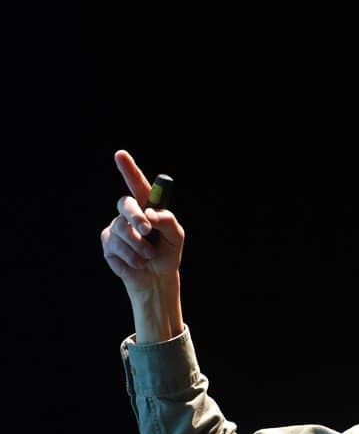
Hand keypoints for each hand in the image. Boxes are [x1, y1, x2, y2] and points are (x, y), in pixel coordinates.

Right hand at [100, 150, 184, 340]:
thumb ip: (167, 220)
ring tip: (148, 256)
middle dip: (135, 217)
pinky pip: (116, 246)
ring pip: (122, 229)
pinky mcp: (108, 243)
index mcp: (147, 206)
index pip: (137, 184)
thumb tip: (149, 213)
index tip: (120, 155)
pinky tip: (137, 263)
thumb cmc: (167, 253)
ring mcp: (116, 227)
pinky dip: (131, 257)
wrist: (157, 278)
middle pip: (126, 204)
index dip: (128, 169)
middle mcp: (130, 213)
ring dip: (139, 246)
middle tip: (146, 230)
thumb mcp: (175, 236)